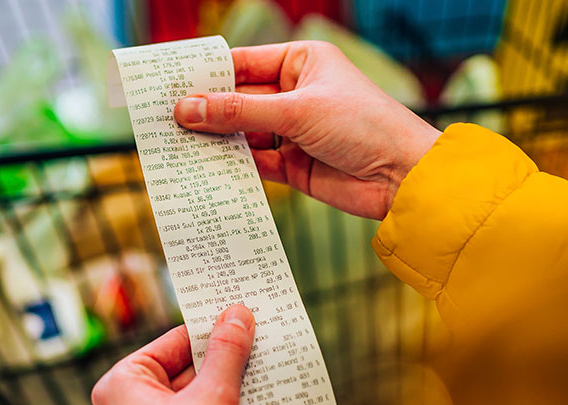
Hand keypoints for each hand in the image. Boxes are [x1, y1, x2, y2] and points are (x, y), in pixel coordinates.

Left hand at [91, 305, 254, 404]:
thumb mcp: (213, 398)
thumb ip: (227, 353)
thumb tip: (237, 314)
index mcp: (121, 383)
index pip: (173, 342)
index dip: (211, 332)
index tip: (242, 322)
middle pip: (180, 372)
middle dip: (220, 367)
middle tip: (257, 352)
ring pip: (186, 400)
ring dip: (220, 394)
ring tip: (257, 384)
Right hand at [174, 41, 440, 219]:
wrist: (403, 177)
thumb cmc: (363, 125)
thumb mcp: (296, 111)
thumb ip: (238, 112)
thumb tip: (187, 110)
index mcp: (301, 63)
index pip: (242, 64)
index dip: (206, 75)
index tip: (169, 85)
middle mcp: (295, 94)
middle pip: (237, 101)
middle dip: (205, 112)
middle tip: (164, 121)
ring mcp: (293, 131)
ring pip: (242, 133)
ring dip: (216, 141)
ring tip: (177, 147)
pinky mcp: (293, 166)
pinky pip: (253, 162)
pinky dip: (233, 166)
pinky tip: (207, 169)